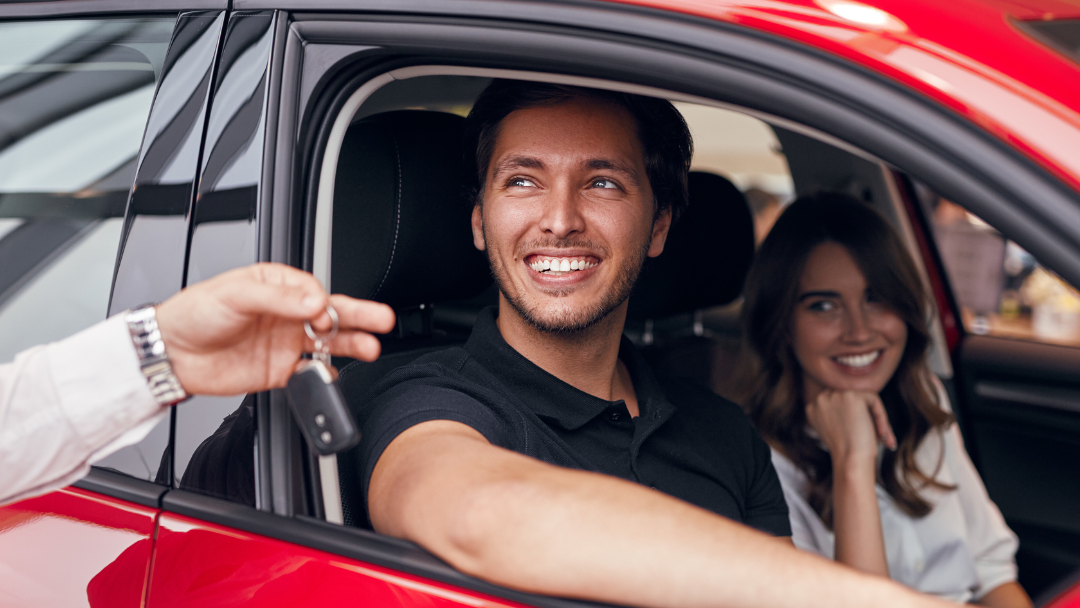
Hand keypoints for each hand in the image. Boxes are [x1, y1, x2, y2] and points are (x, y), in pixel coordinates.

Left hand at [154, 263, 395, 395]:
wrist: (172, 354)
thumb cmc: (195, 313)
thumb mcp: (236, 294)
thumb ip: (278, 299)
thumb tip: (314, 302)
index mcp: (277, 286)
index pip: (314, 291)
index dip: (323, 302)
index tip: (321, 313)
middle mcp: (286, 314)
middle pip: (331, 314)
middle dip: (359, 316)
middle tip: (381, 319)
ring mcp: (285, 343)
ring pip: (328, 343)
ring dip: (351, 344)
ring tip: (371, 347)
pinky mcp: (279, 371)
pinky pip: (310, 373)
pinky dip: (324, 376)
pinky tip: (333, 376)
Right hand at [805, 390, 896, 466]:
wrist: (850, 460)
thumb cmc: (847, 452)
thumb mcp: (836, 430)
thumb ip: (839, 415)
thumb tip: (858, 409)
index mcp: (813, 409)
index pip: (839, 403)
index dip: (854, 418)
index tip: (865, 435)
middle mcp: (820, 399)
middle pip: (851, 399)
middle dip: (867, 416)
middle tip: (880, 437)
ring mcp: (835, 396)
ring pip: (864, 399)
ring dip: (876, 418)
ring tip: (883, 437)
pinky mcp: (851, 396)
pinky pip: (874, 400)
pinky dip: (882, 417)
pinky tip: (882, 434)